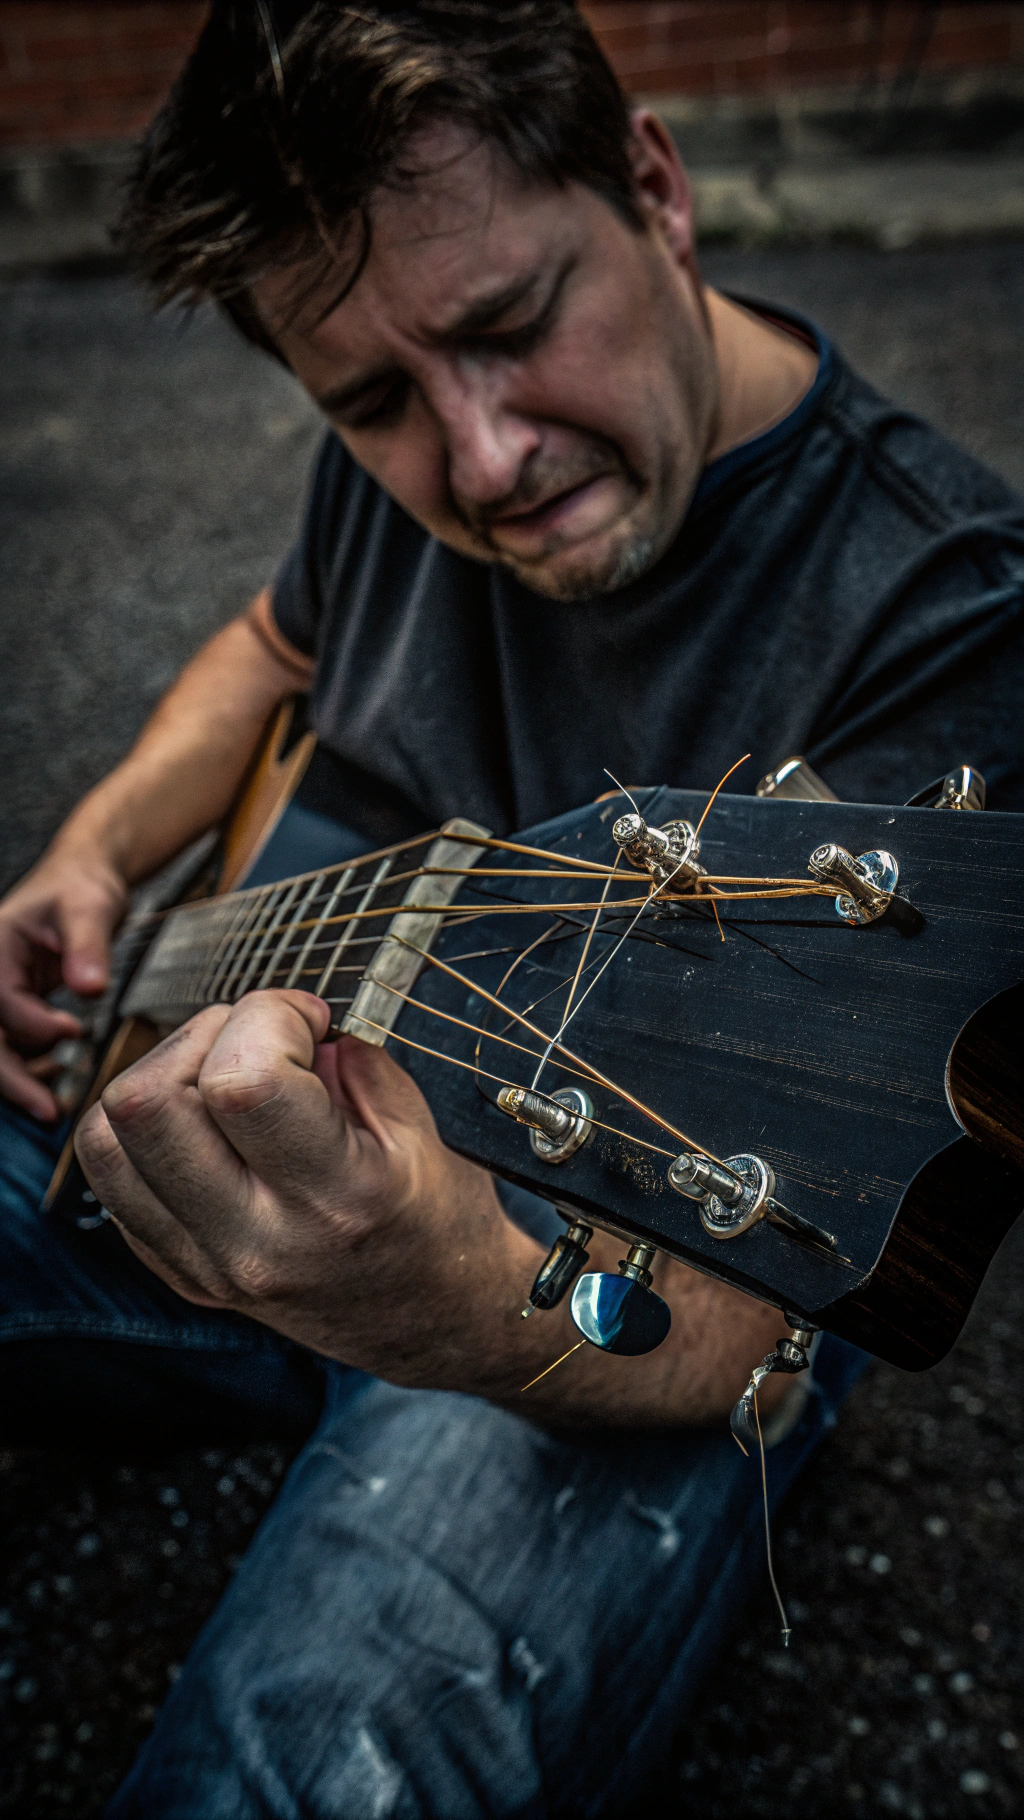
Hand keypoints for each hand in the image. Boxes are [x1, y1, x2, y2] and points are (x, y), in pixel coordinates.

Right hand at [0, 846, 126, 1118]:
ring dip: (20, 1079)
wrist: (84, 880)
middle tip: (48, 1111)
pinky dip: (30, 1067)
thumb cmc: (81, 887)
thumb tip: (89, 988)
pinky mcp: (13, 1006)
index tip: (73, 1031)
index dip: (34, 1025)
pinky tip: (58, 1076)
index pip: (0, 1000)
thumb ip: (88, 947)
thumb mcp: (90, 907)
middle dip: (12, 1079)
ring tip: (55, 1105)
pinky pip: (11, 1045)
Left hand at [75, 988, 796, 1423]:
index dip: (268, 1015)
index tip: (309, 1018)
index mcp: (337, 1199)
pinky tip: (207, 1122)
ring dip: (162, 1077)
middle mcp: (259, 1242)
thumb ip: (345, 1061)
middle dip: (203, 1034)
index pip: (240, 1082)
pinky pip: (112, 1179)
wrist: (442, 1322)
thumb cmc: (443, 1218)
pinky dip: (148, 1131)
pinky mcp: (182, 1274)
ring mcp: (210, 1267)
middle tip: (260, 1038)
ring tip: (226, 1073)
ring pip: (108, 1137)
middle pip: (149, 1104)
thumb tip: (282, 1021)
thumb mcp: (421, 1125)